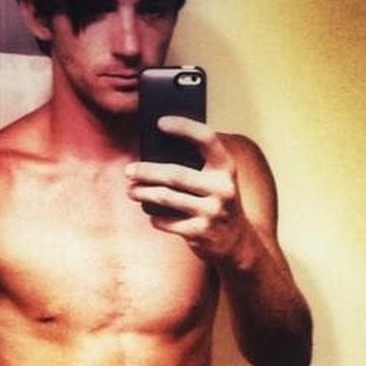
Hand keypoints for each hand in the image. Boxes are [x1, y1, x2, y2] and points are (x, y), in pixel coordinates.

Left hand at [125, 116, 254, 267]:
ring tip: (131, 191)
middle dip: (146, 172)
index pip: (206, 138)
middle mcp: (222, 188)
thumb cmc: (217, 203)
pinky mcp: (201, 232)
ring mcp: (212, 212)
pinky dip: (155, 218)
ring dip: (143, 194)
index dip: (184, 127)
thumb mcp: (217, 181)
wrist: (236, 242)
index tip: (160, 123)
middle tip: (129, 171)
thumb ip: (198, 167)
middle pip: (174, 174)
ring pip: (166, 198)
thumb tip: (154, 156)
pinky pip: (167, 222)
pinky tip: (150, 214)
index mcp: (226, 168)